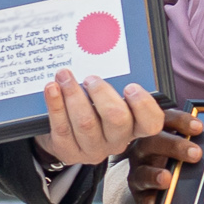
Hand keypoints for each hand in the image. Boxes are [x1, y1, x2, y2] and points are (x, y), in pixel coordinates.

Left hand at [37, 71, 172, 169]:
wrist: (63, 135)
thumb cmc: (92, 109)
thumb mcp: (108, 97)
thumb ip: (114, 82)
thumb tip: (106, 51)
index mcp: (134, 126)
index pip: (151, 122)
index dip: (143, 105)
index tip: (130, 86)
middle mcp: (117, 141)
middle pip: (117, 119)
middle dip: (102, 94)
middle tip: (90, 79)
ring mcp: (93, 149)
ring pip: (86, 123)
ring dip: (74, 95)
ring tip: (65, 76)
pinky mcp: (69, 152)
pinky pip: (62, 128)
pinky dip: (56, 105)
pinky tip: (51, 88)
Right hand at [117, 108, 203, 203]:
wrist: (154, 187)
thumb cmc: (174, 162)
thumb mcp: (183, 149)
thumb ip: (195, 145)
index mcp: (157, 133)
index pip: (166, 120)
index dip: (181, 121)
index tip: (199, 128)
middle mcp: (143, 150)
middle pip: (153, 142)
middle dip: (174, 146)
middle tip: (196, 154)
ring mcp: (138, 172)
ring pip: (142, 171)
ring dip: (156, 175)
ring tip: (168, 178)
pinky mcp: (138, 194)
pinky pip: (141, 197)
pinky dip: (149, 200)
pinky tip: (156, 202)